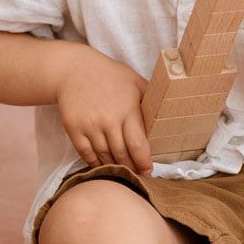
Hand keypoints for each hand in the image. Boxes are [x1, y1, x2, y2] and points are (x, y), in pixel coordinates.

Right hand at [55, 52, 152, 174]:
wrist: (74, 70)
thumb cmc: (110, 76)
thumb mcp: (135, 82)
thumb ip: (150, 99)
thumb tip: (169, 113)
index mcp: (128, 109)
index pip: (138, 144)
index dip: (143, 161)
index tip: (148, 170)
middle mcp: (108, 119)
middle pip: (121, 154)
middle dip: (130, 167)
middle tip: (136, 173)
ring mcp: (90, 125)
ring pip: (104, 156)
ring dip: (114, 167)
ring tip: (121, 170)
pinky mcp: (74, 128)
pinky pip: (86, 154)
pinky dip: (95, 163)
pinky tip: (102, 164)